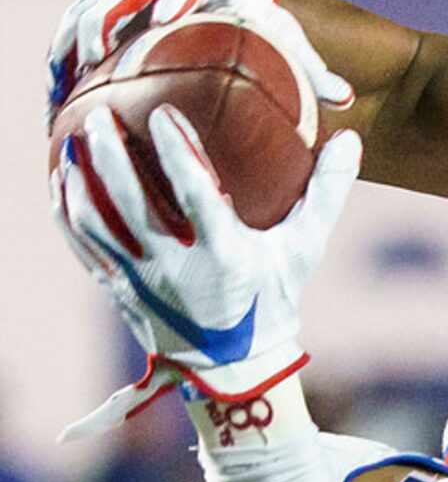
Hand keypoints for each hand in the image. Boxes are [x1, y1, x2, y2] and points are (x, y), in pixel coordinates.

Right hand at [48, 0, 352, 117]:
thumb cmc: (256, 17)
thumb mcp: (284, 37)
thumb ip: (311, 68)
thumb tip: (346, 98)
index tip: (169, 18)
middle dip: (111, 13)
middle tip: (98, 50)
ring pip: (92, 3)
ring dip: (75, 36)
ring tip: (65, 75)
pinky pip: (75, 22)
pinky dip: (63, 51)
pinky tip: (55, 93)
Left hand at [53, 103, 361, 439]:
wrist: (236, 369)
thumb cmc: (273, 300)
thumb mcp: (304, 250)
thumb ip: (324, 195)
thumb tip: (351, 141)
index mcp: (224, 256)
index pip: (195, 195)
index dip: (177, 151)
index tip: (163, 113)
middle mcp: (177, 269)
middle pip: (131, 203)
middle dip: (110, 154)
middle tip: (101, 113)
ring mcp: (142, 282)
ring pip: (98, 223)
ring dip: (81, 178)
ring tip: (73, 138)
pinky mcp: (119, 291)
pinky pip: (83, 245)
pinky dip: (68, 211)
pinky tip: (62, 180)